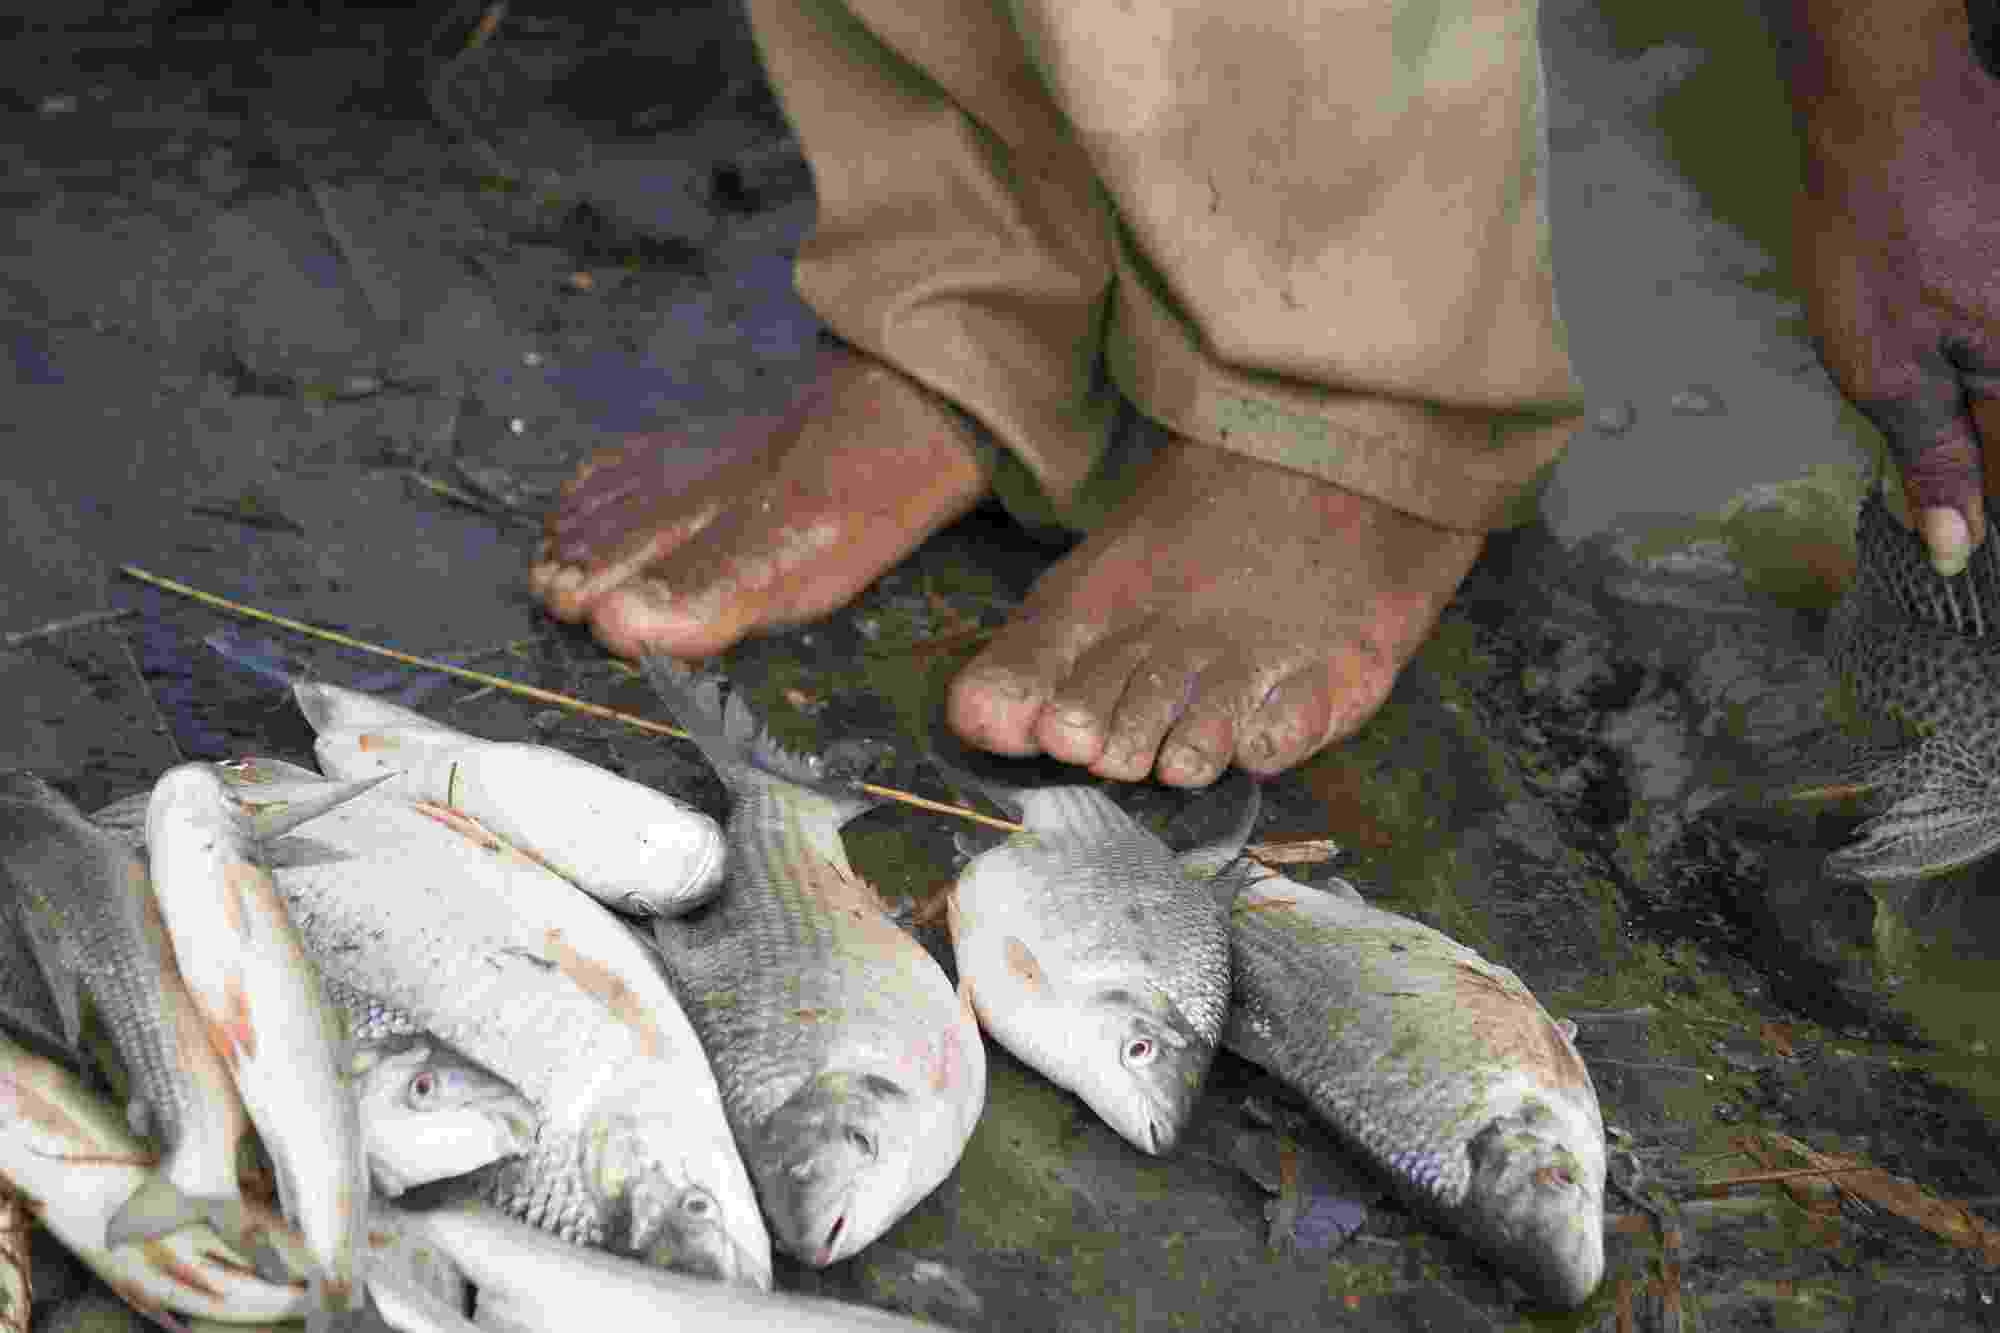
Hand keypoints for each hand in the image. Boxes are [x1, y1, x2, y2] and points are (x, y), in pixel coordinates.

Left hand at [1786, 0, 1999, 573]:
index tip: (1955, 565)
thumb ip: (1929, 456)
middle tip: (1938, 507)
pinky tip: (1945, 362)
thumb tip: (1957, 547)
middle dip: (1977, 467)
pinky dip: (1981, 362)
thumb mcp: (1881, 365)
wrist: (1889, 109)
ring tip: (1939, 423)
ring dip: (1976, 423)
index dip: (1980, 523)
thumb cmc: (1875, 232)